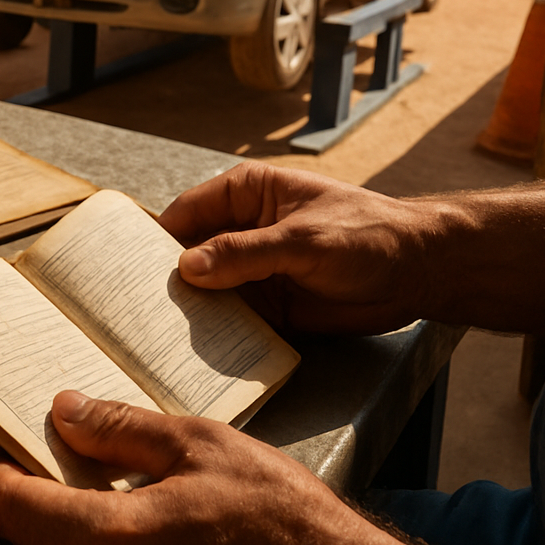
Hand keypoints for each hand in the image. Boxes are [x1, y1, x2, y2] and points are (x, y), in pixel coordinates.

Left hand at [0, 392, 544, 544]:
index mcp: (112, 543)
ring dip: (68, 514)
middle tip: (56, 438)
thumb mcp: (204, 446)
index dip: (1, 467)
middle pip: (31, 535)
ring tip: (104, 467)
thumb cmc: (289, 525)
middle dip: (35, 485)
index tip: (6, 435)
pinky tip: (136, 507)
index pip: (12, 509)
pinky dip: (99, 542)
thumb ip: (124, 431)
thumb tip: (68, 412)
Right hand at [158, 162, 437, 333]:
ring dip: (187, 311)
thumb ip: (245, 253)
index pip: (186, 214)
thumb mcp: (303, 240)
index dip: (155, 239)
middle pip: (188, 254)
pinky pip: (230, 320)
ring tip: (151, 335)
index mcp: (246, 194)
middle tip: (130, 308)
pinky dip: (213, 333)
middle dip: (164, 279)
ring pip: (205, 290)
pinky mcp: (268, 306)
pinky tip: (191, 350)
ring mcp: (253, 270)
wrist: (419, 272)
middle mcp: (242, 230)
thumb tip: (187, 267)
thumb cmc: (367, 235)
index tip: (125, 268)